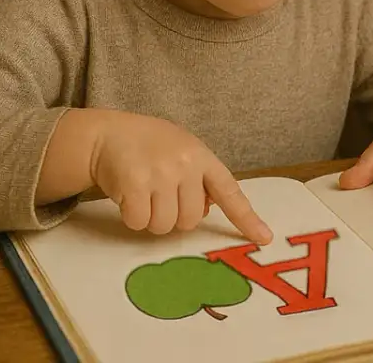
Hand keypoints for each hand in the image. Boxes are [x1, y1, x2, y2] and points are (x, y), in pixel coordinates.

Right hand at [91, 111, 271, 242]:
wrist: (108, 133)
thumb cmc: (150, 147)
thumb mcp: (183, 152)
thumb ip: (199, 179)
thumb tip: (207, 211)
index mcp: (202, 157)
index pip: (230, 191)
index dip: (247, 218)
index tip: (264, 239)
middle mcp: (186, 164)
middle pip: (191, 220)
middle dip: (174, 217)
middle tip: (160, 196)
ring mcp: (160, 173)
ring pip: (165, 226)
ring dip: (152, 219)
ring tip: (144, 194)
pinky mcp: (134, 183)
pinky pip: (139, 222)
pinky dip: (132, 218)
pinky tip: (128, 196)